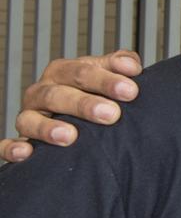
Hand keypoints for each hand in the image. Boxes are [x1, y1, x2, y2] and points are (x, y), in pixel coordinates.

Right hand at [0, 51, 141, 161]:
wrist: (80, 117)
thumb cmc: (95, 92)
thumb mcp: (107, 75)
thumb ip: (120, 65)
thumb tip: (131, 66)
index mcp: (63, 72)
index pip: (82, 71)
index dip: (106, 80)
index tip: (131, 90)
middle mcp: (42, 92)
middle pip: (58, 95)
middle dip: (84, 104)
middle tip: (112, 114)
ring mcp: (29, 116)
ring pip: (31, 119)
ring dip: (48, 128)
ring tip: (70, 136)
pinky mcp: (21, 140)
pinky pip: (6, 145)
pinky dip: (12, 148)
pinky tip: (26, 152)